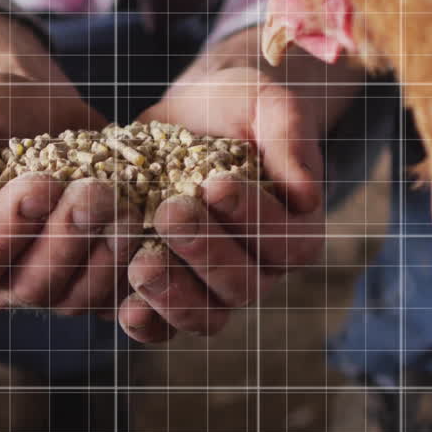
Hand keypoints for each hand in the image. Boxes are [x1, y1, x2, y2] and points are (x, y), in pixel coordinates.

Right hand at [0, 11, 141, 315]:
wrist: (42, 107)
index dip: (7, 230)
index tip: (41, 182)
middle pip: (31, 286)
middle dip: (67, 238)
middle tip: (96, 190)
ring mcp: (50, 286)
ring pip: (77, 298)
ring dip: (105, 254)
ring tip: (125, 202)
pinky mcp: (94, 282)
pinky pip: (116, 296)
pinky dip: (135, 267)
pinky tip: (149, 224)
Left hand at [120, 64, 326, 341]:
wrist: (187, 116)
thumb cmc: (237, 107)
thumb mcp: (266, 103)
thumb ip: (290, 135)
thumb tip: (308, 194)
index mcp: (295, 230)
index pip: (286, 241)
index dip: (253, 218)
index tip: (216, 184)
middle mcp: (259, 269)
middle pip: (243, 284)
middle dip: (206, 252)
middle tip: (170, 211)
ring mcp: (212, 288)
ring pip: (205, 314)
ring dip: (173, 295)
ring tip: (142, 262)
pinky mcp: (169, 293)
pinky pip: (162, 327)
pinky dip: (145, 321)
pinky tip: (123, 304)